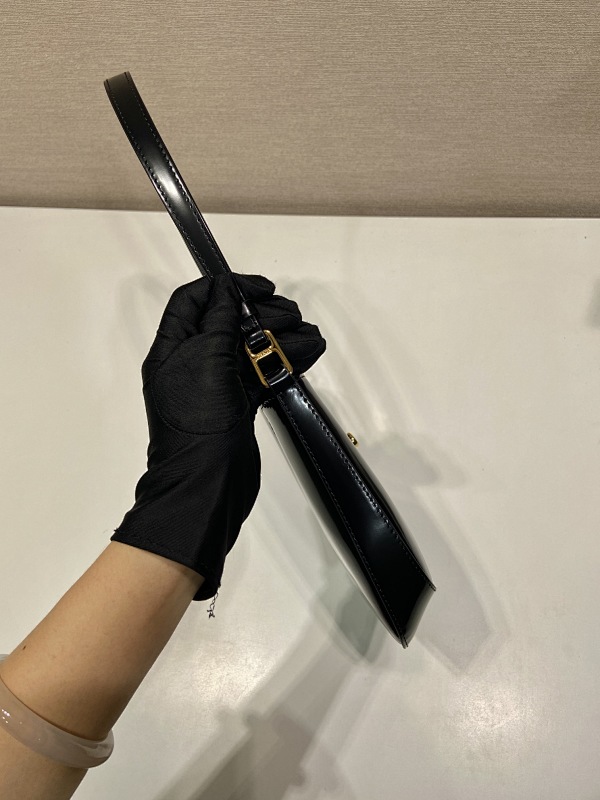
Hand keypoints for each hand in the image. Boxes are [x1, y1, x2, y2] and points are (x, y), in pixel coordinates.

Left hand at [112, 272, 325, 600]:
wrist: (207, 485)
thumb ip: (218, 321)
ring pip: (249, 350)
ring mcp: (215, 386)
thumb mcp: (206, 360)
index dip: (226, 286)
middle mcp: (191, 363)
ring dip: (281, 339)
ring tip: (312, 336)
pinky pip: (260, 375)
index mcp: (172, 348)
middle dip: (262, 315)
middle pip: (227, 323)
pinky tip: (309, 353)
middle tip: (293, 315)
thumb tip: (225, 289)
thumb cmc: (200, 420)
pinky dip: (283, 364)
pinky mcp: (236, 405)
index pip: (194, 301)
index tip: (262, 288)